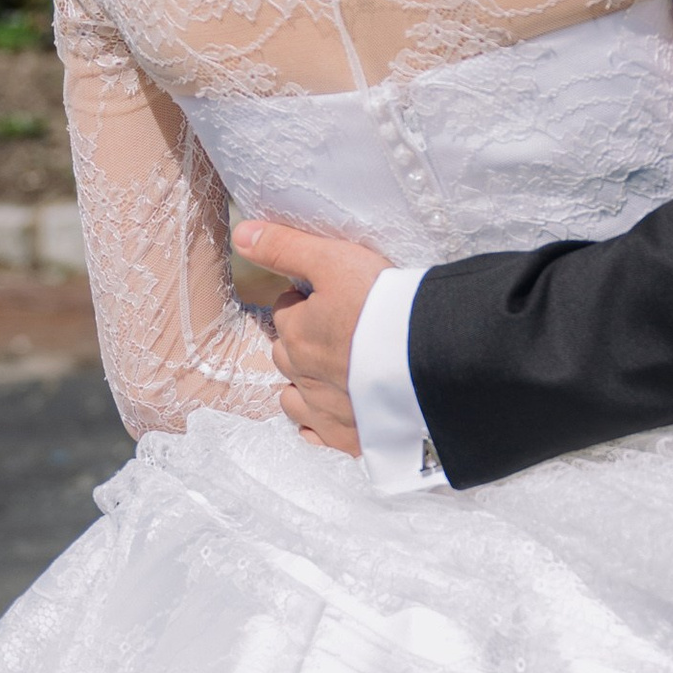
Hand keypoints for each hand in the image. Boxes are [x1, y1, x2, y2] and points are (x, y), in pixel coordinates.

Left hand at [229, 219, 390, 454]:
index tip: (329, 296)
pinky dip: (317, 423)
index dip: (305, 300)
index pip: (286, 311)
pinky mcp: (348, 437)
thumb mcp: (334, 260)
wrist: (431, 357)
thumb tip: (241, 234)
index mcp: (295, 333)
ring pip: (292, 399)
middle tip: (334, 328)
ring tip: (329, 371)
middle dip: (301, 341)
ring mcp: (323, 410)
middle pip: (286, 354)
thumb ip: (285, 247)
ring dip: (302, 384)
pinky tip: (333, 411)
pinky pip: (316, 435)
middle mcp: (301, 375)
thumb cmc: (383, 304)